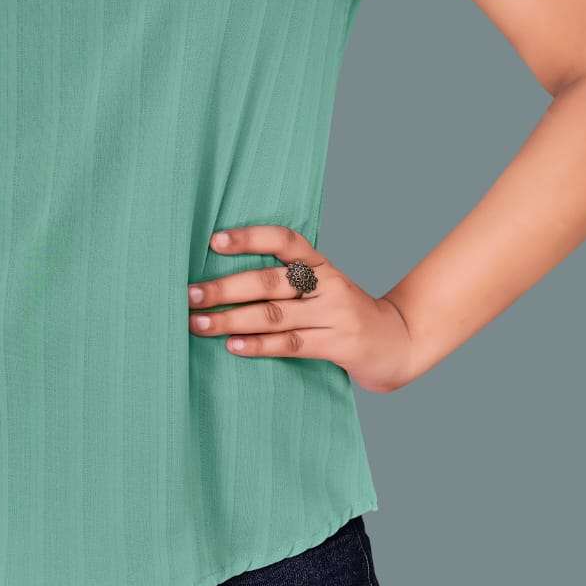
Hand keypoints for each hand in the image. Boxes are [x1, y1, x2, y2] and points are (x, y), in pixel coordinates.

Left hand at [189, 224, 414, 392]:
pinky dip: (258, 345)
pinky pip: (291, 344)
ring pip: (274, 315)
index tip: (214, 241)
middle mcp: (328, 284)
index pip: (284, 240)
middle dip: (225, 288)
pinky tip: (232, 346)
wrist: (396, 342)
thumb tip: (224, 277)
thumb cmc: (343, 312)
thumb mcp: (323, 286)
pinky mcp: (337, 344)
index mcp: (321, 263)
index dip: (250, 238)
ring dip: (231, 319)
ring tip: (197, 323)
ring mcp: (334, 314)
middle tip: (189, 294)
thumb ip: (286, 279)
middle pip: (269, 282)